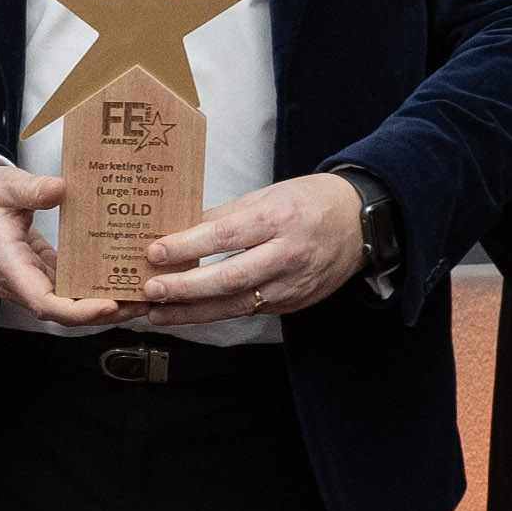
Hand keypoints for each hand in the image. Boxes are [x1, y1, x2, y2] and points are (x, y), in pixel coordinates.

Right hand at [0, 164, 124, 328]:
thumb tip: (60, 188)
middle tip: (141, 302)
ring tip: (138, 293)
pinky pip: (64, 288)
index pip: (44, 303)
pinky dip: (90, 288)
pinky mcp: (34, 272)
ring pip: (65, 303)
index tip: (108, 303)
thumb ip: (31, 189)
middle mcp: (16, 281)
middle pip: (62, 311)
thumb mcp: (3, 186)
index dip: (78, 310)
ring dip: (101, 303)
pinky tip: (116, 278)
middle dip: (103, 312)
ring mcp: (25, 279)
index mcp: (7, 264)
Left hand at [134, 173, 368, 325]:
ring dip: (192, 311)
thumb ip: (224, 216)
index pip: (225, 235)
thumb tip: (177, 230)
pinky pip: (249, 310)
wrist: (361, 224)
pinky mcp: (293, 303)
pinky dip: (215, 314)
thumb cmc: (309, 203)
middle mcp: (287, 254)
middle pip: (229, 277)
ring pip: (237, 304)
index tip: (155, 251)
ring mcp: (292, 284)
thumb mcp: (268, 196)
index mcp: (278, 218)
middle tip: (151, 289)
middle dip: (185, 287)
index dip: (187, 246)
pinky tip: (189, 314)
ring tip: (158, 312)